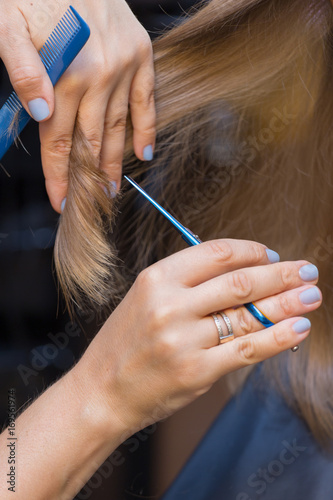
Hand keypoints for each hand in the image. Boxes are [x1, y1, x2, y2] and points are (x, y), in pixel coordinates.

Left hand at [0, 0, 155, 211]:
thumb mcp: (8, 23)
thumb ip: (23, 70)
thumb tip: (41, 114)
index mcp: (66, 73)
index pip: (59, 139)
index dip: (59, 175)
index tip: (62, 201)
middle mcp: (100, 75)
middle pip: (90, 141)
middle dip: (88, 178)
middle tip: (91, 205)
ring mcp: (125, 66)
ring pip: (118, 127)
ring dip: (115, 163)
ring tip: (113, 190)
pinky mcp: (141, 55)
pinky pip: (147, 100)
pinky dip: (147, 128)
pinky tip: (144, 153)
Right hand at [75, 239, 320, 434]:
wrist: (101, 391)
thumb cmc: (125, 342)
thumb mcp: (146, 298)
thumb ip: (189, 284)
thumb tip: (243, 273)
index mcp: (157, 278)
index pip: (216, 253)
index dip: (252, 251)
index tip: (271, 255)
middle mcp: (170, 305)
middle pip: (240, 281)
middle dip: (281, 273)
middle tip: (307, 270)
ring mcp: (184, 340)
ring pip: (249, 315)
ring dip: (287, 303)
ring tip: (311, 295)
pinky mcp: (196, 372)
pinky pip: (248, 350)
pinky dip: (278, 338)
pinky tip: (299, 328)